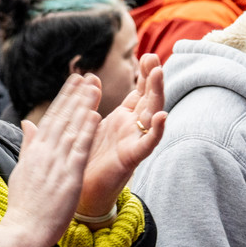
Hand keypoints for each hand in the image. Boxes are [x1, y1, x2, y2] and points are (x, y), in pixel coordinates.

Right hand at [0, 74, 101, 246]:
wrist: (23, 229)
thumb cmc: (23, 205)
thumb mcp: (22, 170)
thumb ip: (28, 145)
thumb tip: (27, 124)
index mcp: (34, 152)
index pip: (50, 119)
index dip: (63, 99)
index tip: (73, 83)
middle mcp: (44, 153)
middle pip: (61, 118)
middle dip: (74, 96)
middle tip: (85, 76)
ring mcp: (56, 163)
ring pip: (71, 128)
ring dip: (83, 106)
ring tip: (93, 87)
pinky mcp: (68, 176)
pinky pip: (79, 149)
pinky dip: (87, 131)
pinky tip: (95, 115)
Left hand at [76, 53, 166, 223]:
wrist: (83, 191)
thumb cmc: (88, 158)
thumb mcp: (91, 124)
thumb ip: (93, 103)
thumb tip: (90, 78)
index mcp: (123, 118)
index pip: (139, 92)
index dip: (144, 75)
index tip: (147, 55)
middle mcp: (133, 128)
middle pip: (149, 99)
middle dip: (153, 78)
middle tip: (154, 58)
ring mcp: (135, 141)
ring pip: (151, 115)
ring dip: (156, 95)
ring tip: (158, 75)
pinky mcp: (132, 157)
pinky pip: (148, 143)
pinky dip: (156, 130)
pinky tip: (162, 116)